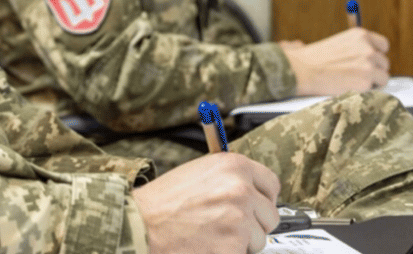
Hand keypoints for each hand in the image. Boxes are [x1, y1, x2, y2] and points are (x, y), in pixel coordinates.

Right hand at [133, 152, 279, 253]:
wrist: (139, 226)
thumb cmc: (161, 202)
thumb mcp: (198, 173)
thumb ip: (229, 179)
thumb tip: (251, 189)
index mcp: (234, 166)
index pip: (272, 185)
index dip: (262, 199)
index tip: (255, 206)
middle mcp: (241, 190)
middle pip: (270, 215)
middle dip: (253, 224)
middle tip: (227, 227)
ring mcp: (239, 221)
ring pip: (259, 240)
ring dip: (241, 243)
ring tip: (212, 237)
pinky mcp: (233, 247)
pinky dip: (228, 253)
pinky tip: (208, 247)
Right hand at [279, 27, 389, 95]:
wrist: (303, 70)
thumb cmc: (315, 59)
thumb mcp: (339, 43)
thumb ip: (357, 48)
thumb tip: (372, 59)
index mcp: (360, 35)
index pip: (383, 45)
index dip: (377, 55)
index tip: (369, 62)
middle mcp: (368, 48)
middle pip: (384, 62)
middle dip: (374, 70)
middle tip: (356, 75)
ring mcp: (369, 65)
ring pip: (383, 77)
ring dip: (371, 81)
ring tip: (352, 82)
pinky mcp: (366, 81)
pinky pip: (376, 89)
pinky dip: (366, 91)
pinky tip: (350, 88)